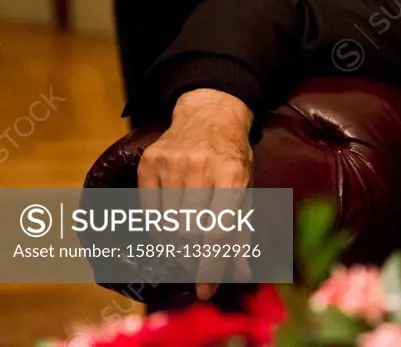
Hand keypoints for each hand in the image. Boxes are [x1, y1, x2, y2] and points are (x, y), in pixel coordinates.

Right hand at [137, 89, 254, 300]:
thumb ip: (242, 231)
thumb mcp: (247, 189)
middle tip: (197, 264)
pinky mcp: (149, 162)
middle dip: (193, 257)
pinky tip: (169, 227)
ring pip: (167, 225)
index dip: (211, 266)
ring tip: (186, 244)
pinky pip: (148, 211)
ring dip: (176, 245)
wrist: (209, 116)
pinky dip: (159, 228)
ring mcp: (172, 162)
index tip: (206, 290)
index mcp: (233, 174)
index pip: (219, 232)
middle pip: (190, 233)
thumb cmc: (232, 159)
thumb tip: (241, 274)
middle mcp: (201, 166)